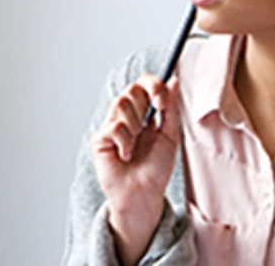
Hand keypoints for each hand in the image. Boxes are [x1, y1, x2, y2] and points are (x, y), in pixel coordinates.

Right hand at [89, 73, 180, 264]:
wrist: (144, 194)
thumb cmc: (156, 168)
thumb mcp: (170, 135)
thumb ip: (171, 109)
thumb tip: (174, 81)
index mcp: (144, 112)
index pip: (144, 84)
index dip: (153, 85)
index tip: (163, 100)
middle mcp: (127, 116)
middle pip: (131, 88)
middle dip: (145, 103)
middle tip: (150, 122)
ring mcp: (111, 126)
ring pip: (121, 103)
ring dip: (135, 125)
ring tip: (137, 144)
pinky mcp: (100, 139)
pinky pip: (114, 126)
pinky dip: (125, 141)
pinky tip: (126, 155)